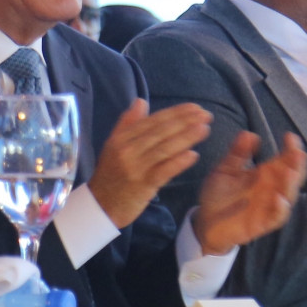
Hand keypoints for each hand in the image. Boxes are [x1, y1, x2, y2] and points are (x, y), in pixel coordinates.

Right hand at [86, 99, 211, 228]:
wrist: (100, 206)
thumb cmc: (110, 174)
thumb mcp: (113, 145)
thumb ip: (128, 123)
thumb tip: (141, 101)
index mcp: (122, 138)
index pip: (153, 120)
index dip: (175, 112)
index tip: (195, 107)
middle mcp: (128, 149)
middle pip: (161, 131)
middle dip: (185, 121)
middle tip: (206, 115)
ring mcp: (135, 168)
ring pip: (164, 149)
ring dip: (186, 137)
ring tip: (204, 129)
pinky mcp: (143, 186)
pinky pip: (164, 171)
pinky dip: (179, 162)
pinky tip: (193, 155)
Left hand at [192, 131, 306, 256]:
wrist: (204, 220)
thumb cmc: (218, 194)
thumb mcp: (225, 169)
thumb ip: (237, 153)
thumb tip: (249, 134)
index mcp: (265, 173)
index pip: (284, 159)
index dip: (290, 148)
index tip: (289, 136)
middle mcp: (271, 189)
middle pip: (292, 175)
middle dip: (297, 164)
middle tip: (297, 153)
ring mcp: (268, 206)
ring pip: (288, 195)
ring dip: (291, 184)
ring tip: (290, 172)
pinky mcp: (262, 223)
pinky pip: (276, 217)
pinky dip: (280, 209)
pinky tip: (278, 198)